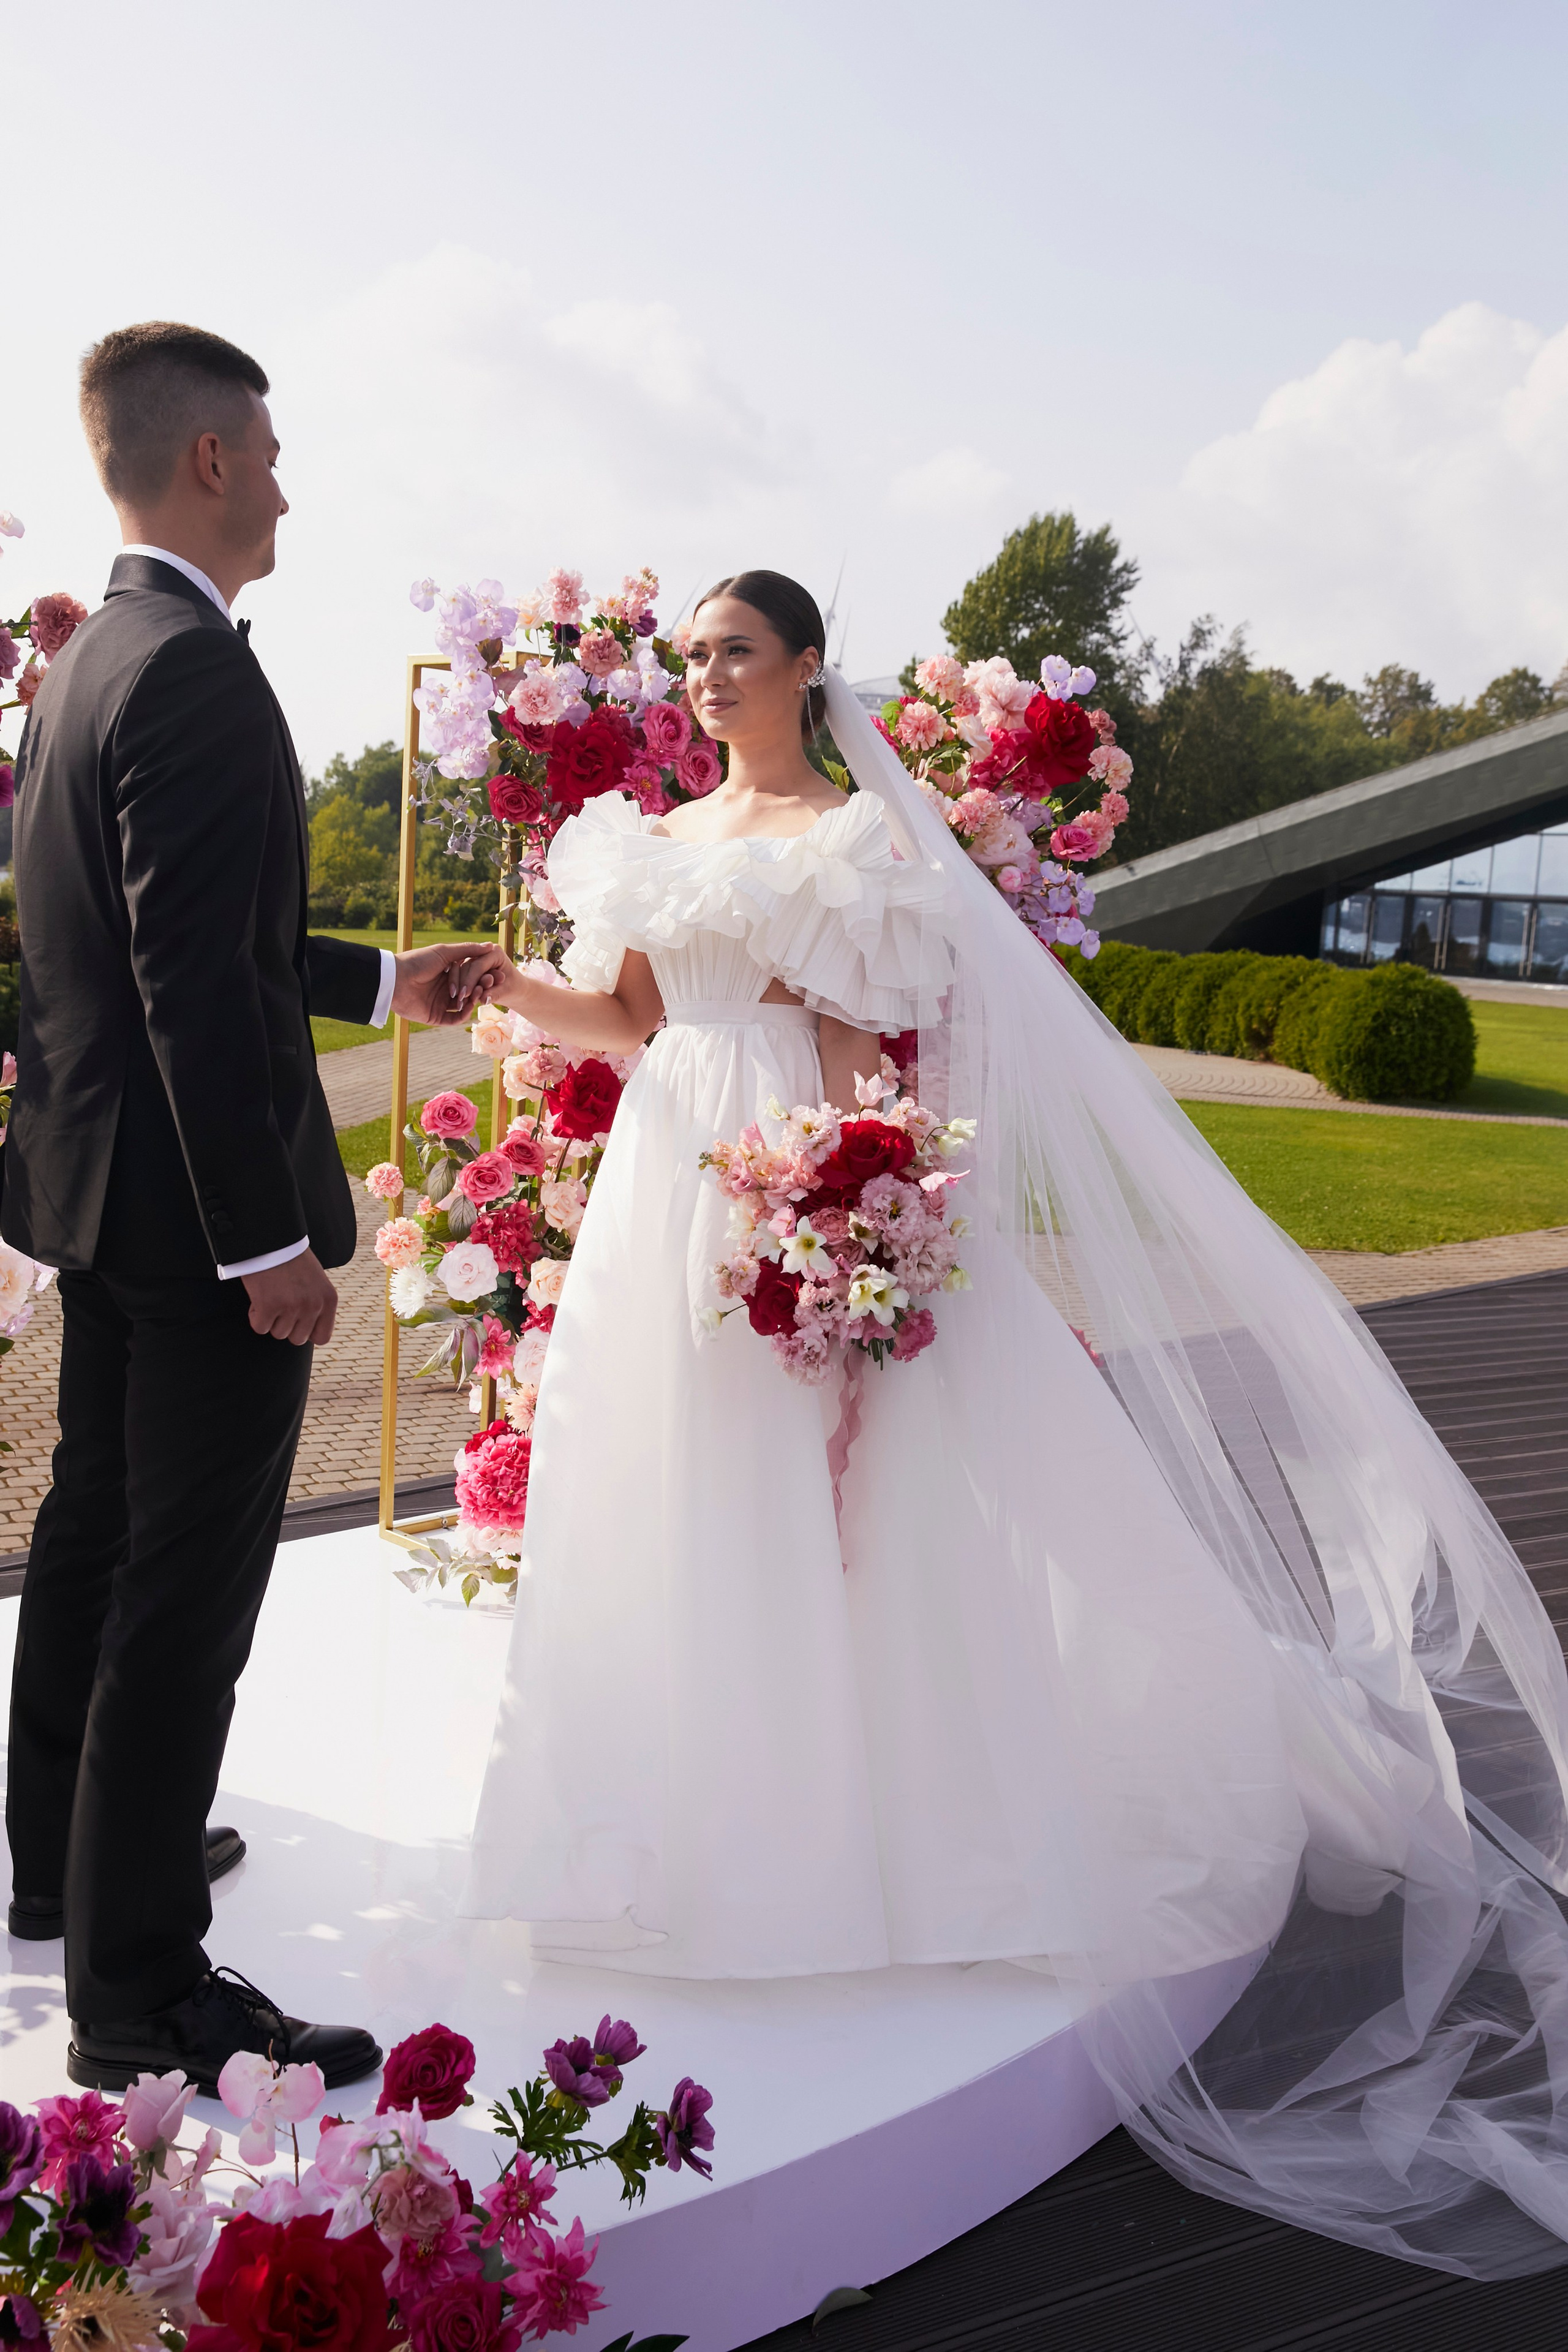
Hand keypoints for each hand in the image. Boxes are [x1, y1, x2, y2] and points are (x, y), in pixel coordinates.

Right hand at [243, 1250, 337, 1345]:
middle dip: (286, 1325)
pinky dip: (255, 1315)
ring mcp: (292, 1307)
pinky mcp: (269, 1306)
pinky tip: (259, 1297)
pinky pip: (260, 1327)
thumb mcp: (316, 1281)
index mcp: (329, 1299)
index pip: (322, 1337)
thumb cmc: (291, 1259)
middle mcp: (314, 1305)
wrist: (271, 1239)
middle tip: (280, 1304)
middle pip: (297, 1339)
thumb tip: (309, 1331)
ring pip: (278, 1333)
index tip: (297, 1323)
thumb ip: (317, 1304)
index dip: (306, 1332)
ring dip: (270, 1318)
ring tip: (271, 1295)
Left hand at [390, 940, 509, 1026]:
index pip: (469, 976)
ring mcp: (440, 1003)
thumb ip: (467, 950)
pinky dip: (463, 1015)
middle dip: (479, 989)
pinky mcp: (435, 1016)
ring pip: (463, 1006)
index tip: (493, 974)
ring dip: (472, 1002)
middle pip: (468, 991)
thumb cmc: (418, 962)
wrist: (396, 979)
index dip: (480, 976)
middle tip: (489, 986)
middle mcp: (444, 988)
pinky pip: (454, 1019)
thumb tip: (490, 946)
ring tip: (479, 995)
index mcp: (446, 973)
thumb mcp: (444, 952)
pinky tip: (469, 1007)